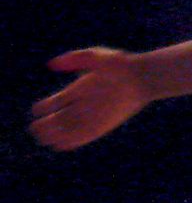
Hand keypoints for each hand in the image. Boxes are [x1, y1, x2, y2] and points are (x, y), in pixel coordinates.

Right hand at [29, 48, 150, 150]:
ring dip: (56, 136)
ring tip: (46, 139)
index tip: (38, 110)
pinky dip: (72, 142)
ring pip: (68, 130)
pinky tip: (60, 145)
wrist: (143, 77)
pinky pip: (84, 138)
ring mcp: (92, 116)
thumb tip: (51, 64)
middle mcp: (83, 105)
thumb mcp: (95, 57)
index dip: (42, 108)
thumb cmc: (121, 65)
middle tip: (38, 129)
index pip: (54, 103)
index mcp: (77, 90)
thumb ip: (74, 58)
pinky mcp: (103, 126)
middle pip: (57, 119)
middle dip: (45, 126)